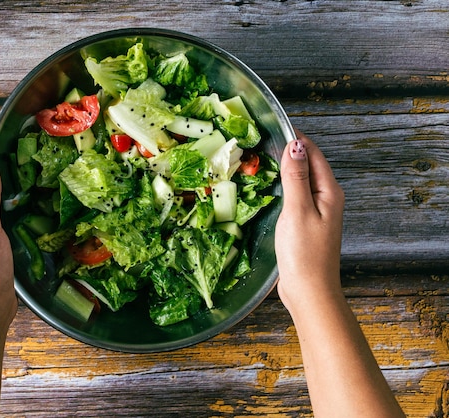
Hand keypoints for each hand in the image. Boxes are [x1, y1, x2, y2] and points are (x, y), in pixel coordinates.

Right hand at [275, 130, 344, 309]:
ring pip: (300, 181)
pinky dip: (282, 187)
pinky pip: (295, 197)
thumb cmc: (304, 253)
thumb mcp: (297, 210)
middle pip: (308, 165)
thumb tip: (295, 145)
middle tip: (262, 140)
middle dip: (289, 151)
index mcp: (329, 191)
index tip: (272, 125)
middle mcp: (327, 198)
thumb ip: (296, 177)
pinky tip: (268, 189)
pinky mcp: (305, 224)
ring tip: (261, 159)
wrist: (308, 291)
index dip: (295, 137)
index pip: (313, 153)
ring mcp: (316, 212)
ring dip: (284, 169)